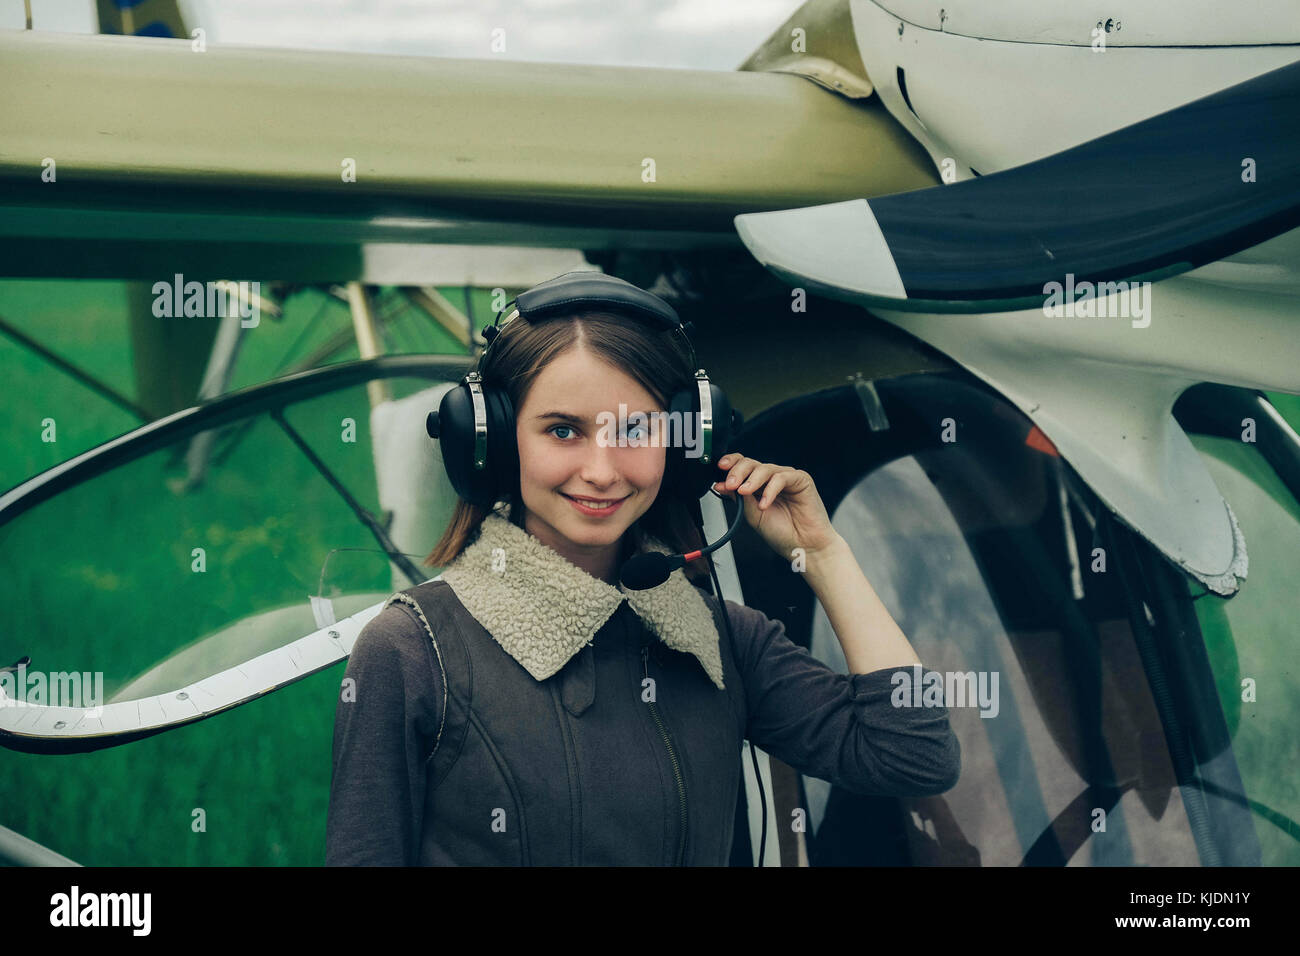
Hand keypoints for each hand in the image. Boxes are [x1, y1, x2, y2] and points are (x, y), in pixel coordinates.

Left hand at [711, 454, 841, 563]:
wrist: (803, 547)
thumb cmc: (783, 533)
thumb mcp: (753, 516)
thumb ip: (740, 499)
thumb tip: (723, 485)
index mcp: (759, 486)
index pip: (743, 467)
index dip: (731, 464)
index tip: (720, 469)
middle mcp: (771, 480)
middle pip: (752, 464)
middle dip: (738, 472)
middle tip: (730, 483)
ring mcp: (786, 478)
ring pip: (765, 468)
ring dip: (751, 480)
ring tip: (744, 492)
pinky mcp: (801, 480)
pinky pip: (781, 478)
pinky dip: (770, 490)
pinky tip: (764, 503)